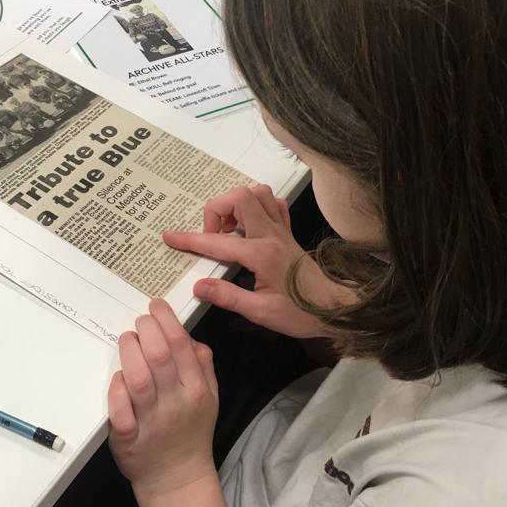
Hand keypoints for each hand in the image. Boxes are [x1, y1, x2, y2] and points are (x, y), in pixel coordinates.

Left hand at [108, 298, 217, 496]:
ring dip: (129, 353)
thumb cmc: (191, 431)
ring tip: (127, 339)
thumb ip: (203, 365)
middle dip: (146, 330)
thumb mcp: (210, 397)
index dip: (166, 321)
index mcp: (196, 390)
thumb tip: (188, 336)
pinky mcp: (129, 439)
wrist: (177, 478)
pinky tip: (118, 377)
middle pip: (159, 357)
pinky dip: (117, 390)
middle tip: (140, 321)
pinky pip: (121, 412)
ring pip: (139, 380)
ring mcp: (152, 422)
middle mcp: (176, 404)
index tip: (155, 306)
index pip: (181, 347)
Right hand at [164, 184, 346, 336]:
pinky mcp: (289, 231)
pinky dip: (257, 206)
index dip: (190, 240)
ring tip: (228, 228)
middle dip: (217, 209)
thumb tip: (199, 285)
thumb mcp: (260, 312)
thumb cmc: (300, 313)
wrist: (336, 308)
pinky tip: (249, 225)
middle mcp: (272, 234)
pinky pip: (274, 203)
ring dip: (237, 203)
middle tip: (212, 236)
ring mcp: (282, 229)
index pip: (218, 242)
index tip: (170, 237)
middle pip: (240, 197)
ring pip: (258, 193)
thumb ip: (228, 296)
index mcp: (261, 254)